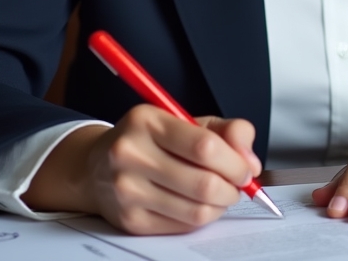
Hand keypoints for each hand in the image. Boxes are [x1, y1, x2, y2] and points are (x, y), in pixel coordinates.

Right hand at [22, 105, 261, 233]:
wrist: (97, 166)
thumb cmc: (149, 140)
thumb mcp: (185, 121)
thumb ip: (225, 131)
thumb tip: (250, 160)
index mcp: (147, 121)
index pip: (204, 147)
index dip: (235, 162)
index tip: (247, 167)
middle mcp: (131, 154)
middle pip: (203, 184)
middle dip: (233, 188)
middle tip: (238, 184)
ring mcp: (127, 190)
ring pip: (196, 211)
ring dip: (221, 206)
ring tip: (221, 194)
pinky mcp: (129, 220)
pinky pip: (182, 226)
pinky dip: (201, 218)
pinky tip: (198, 204)